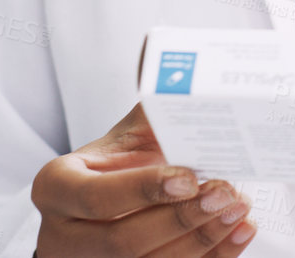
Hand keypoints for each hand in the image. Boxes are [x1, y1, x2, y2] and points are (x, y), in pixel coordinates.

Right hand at [32, 102, 257, 257]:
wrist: (101, 211)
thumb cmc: (115, 167)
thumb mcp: (121, 138)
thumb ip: (149, 105)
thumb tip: (165, 57)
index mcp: (56, 188)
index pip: (96, 196)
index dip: (143, 190)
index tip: (189, 177)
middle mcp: (64, 234)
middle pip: (124, 239)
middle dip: (181, 218)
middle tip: (225, 192)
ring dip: (202, 239)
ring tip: (238, 208)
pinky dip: (212, 257)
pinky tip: (239, 232)